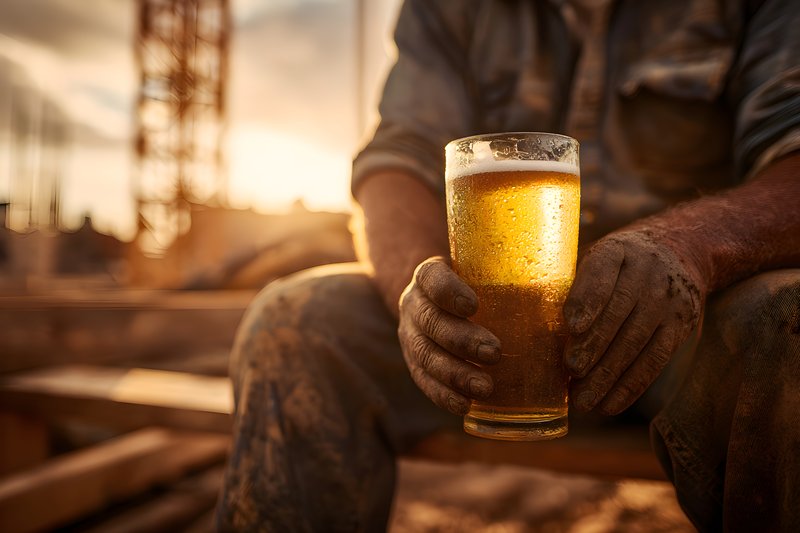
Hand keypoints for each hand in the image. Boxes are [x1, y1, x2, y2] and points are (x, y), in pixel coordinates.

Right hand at [398, 257, 501, 414]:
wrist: (437, 301)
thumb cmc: (477, 284)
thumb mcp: (486, 272)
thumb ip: (516, 279)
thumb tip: (576, 296)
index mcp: (430, 276)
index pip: (431, 278)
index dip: (448, 291)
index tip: (474, 304)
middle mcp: (415, 305)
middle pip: (431, 322)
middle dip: (461, 340)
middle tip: (495, 352)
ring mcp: (411, 337)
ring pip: (425, 356)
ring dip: (455, 374)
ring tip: (485, 388)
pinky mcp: (416, 365)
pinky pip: (425, 382)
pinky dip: (444, 395)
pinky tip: (464, 406)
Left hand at [563, 230, 706, 414]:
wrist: (677, 252)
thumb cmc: (616, 265)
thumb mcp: (595, 258)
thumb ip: (571, 285)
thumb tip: (532, 330)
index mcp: (616, 250)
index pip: (602, 271)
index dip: (588, 299)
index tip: (571, 326)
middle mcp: (646, 270)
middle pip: (619, 311)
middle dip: (594, 344)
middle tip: (571, 370)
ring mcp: (667, 299)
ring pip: (636, 341)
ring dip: (607, 374)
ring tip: (583, 399)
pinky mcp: (680, 326)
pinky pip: (655, 360)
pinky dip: (631, 386)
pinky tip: (608, 405)